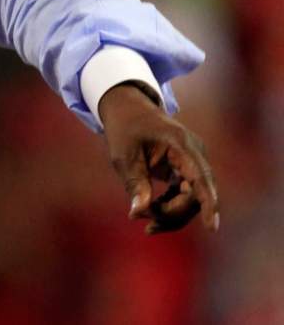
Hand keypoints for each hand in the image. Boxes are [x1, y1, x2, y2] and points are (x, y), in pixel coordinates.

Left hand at [99, 82, 218, 234]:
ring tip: (146, 224)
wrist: (128, 109)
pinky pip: (184, 195)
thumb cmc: (124, 128)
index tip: (212, 227)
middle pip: (196, 194)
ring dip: (171, 214)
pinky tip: (149, 213)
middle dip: (172, 213)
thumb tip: (138, 211)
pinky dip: (169, 207)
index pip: (201, 177)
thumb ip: (134, 182)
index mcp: (181, 143)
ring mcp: (192, 162)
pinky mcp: (186, 170)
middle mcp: (194, 153)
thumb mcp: (123, 155)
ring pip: (192, 199)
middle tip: (141, 219)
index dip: (208, 203)